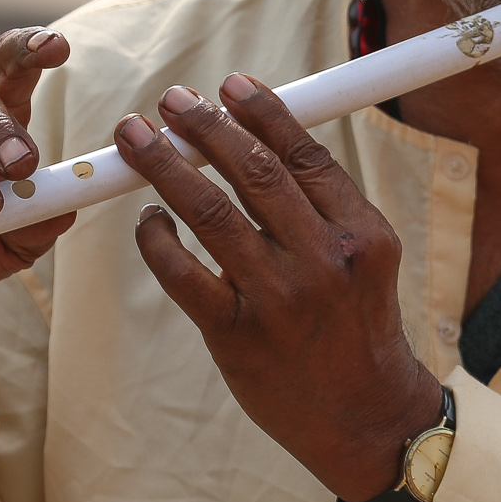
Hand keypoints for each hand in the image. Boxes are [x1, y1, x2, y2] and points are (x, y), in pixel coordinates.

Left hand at [116, 74, 443, 501]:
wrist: (364, 417)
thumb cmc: (356, 326)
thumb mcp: (365, 259)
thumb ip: (322, 205)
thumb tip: (260, 137)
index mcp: (362, 234)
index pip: (305, 155)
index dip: (263, 112)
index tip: (230, 84)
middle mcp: (323, 262)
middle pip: (255, 174)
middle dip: (206, 127)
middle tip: (173, 100)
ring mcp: (277, 300)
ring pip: (210, 212)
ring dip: (165, 165)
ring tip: (135, 135)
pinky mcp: (236, 336)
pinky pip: (182, 274)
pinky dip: (156, 239)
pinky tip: (146, 219)